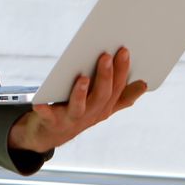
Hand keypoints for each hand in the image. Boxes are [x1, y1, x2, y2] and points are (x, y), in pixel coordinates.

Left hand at [8, 47, 147, 152]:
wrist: (51, 133)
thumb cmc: (78, 111)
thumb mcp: (102, 105)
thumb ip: (122, 95)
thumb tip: (145, 84)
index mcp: (105, 107)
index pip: (118, 88)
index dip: (123, 70)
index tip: (125, 50)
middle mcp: (91, 114)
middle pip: (102, 95)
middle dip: (105, 76)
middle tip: (105, 55)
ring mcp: (72, 119)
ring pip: (80, 107)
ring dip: (81, 93)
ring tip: (82, 78)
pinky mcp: (51, 122)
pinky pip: (47, 116)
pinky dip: (44, 110)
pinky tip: (39, 102)